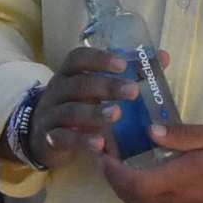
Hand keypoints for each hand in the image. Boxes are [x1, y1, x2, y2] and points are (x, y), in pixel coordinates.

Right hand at [28, 48, 136, 169]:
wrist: (40, 135)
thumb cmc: (77, 105)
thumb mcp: (94, 88)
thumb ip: (125, 74)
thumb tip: (162, 57)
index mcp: (69, 73)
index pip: (79, 58)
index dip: (99, 59)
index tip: (123, 64)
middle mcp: (58, 90)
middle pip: (80, 84)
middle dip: (107, 86)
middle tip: (133, 92)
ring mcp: (52, 114)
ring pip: (72, 110)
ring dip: (95, 112)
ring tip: (117, 115)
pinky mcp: (50, 138)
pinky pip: (65, 138)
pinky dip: (82, 140)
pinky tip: (100, 144)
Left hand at [99, 120, 202, 202]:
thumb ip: (181, 134)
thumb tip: (150, 131)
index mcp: (180, 179)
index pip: (135, 182)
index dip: (114, 172)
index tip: (104, 155)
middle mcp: (175, 201)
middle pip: (132, 197)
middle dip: (113, 180)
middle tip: (105, 160)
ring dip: (125, 189)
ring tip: (118, 169)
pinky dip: (140, 197)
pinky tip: (141, 181)